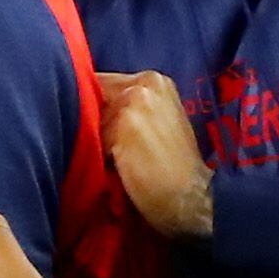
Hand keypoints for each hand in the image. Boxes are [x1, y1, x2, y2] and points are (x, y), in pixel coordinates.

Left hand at [100, 70, 215, 243]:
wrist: (191, 196)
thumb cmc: (172, 167)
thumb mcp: (157, 122)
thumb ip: (130, 107)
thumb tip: (88, 105)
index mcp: (155, 80)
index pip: (104, 82)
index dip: (92, 106)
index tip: (97, 129)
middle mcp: (146, 82)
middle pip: (93, 93)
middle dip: (90, 118)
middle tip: (105, 147)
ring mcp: (135, 100)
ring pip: (91, 115)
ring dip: (94, 137)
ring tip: (113, 159)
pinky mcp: (125, 121)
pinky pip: (92, 135)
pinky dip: (97, 152)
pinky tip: (114, 166)